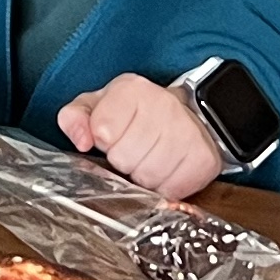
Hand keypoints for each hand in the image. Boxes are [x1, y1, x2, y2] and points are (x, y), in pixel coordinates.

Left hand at [58, 74, 222, 201]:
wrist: (184, 117)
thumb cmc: (134, 115)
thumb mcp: (97, 107)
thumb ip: (74, 118)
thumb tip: (82, 141)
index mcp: (131, 89)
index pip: (103, 131)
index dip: (105, 142)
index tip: (114, 136)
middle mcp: (163, 104)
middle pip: (124, 158)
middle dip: (123, 161)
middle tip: (133, 150)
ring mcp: (187, 130)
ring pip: (148, 177)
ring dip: (143, 176)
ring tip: (149, 159)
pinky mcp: (204, 157)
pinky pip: (172, 189)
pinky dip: (166, 187)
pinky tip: (167, 169)